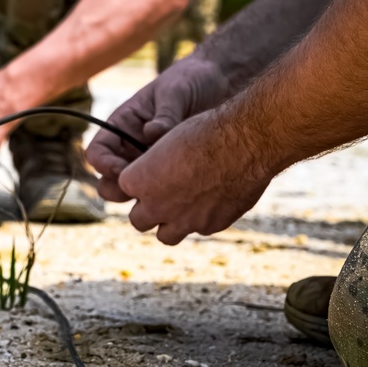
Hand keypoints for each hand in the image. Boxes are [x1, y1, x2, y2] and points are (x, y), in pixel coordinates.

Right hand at [86, 55, 230, 201]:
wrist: (222, 82)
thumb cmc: (191, 79)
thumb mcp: (175, 91)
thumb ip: (164, 113)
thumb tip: (151, 134)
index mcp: (122, 125)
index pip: (97, 152)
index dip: (103, 165)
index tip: (122, 170)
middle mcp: (132, 148)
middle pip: (109, 181)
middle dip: (119, 189)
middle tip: (142, 190)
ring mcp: (152, 163)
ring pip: (135, 192)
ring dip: (143, 197)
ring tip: (166, 192)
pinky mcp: (174, 172)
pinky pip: (162, 192)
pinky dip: (168, 197)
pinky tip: (186, 191)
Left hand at [118, 110, 274, 244]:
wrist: (244, 142)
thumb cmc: (205, 131)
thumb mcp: (170, 138)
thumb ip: (156, 163)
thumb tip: (157, 174)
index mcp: (139, 181)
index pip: (124, 189)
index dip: (137, 181)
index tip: (148, 173)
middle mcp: (157, 206)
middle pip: (138, 220)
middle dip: (147, 209)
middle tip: (161, 194)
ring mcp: (184, 220)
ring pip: (166, 235)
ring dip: (170, 223)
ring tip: (182, 206)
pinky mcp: (210, 225)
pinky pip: (198, 229)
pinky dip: (201, 220)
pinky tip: (211, 201)